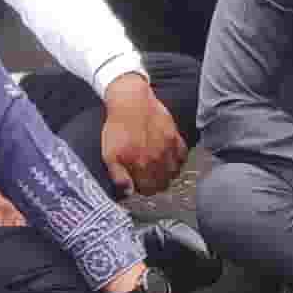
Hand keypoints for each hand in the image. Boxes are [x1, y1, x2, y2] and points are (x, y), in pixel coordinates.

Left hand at [98, 72, 186, 195]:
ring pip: (175, 172)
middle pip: (164, 183)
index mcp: (142, 165)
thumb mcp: (109, 154)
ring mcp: (168, 148)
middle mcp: (157, 159)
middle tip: (148, 177)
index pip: (149, 190)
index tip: (140, 184)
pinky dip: (178, 159)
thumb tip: (128, 191)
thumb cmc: (118, 126)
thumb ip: (118, 176)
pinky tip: (169, 156)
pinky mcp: (174, 136)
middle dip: (156, 184)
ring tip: (157, 168)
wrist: (129, 101)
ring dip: (167, 174)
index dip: (143, 189)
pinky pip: (183, 154)